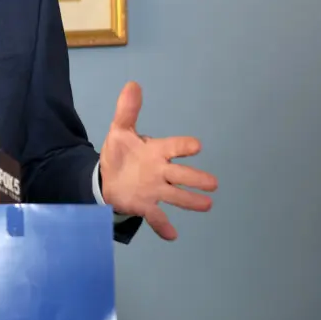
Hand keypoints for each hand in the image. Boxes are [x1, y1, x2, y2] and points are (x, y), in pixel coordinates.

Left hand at [99, 81, 217, 239]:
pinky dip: (163, 225)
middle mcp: (160, 171)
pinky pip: (156, 216)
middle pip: (181, 174)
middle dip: (196, 178)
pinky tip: (172, 236)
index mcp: (156, 151)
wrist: (107, 176)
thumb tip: (133, 84)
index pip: (173, 147)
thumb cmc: (121, 153)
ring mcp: (154, 190)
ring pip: (175, 195)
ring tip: (207, 205)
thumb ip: (127, 110)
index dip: (184, 146)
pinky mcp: (145, 205)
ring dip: (190, 201)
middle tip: (212, 183)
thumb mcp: (120, 130)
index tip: (195, 146)